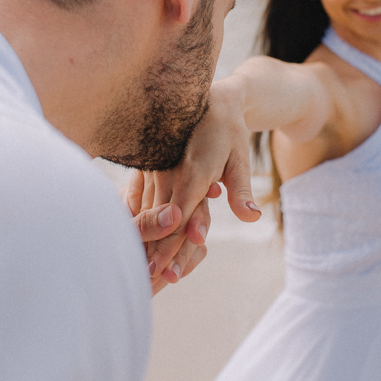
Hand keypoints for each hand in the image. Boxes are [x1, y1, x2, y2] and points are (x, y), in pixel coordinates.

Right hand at [133, 79, 260, 283]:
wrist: (208, 98)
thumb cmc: (229, 131)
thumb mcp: (240, 159)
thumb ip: (240, 190)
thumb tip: (251, 217)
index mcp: (195, 170)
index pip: (183, 216)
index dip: (175, 244)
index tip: (170, 271)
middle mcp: (170, 171)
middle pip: (163, 220)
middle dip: (158, 252)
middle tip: (153, 282)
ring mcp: (156, 169)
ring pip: (149, 212)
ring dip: (144, 240)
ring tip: (142, 271)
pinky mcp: (148, 168)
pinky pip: (141, 199)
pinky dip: (138, 221)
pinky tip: (130, 243)